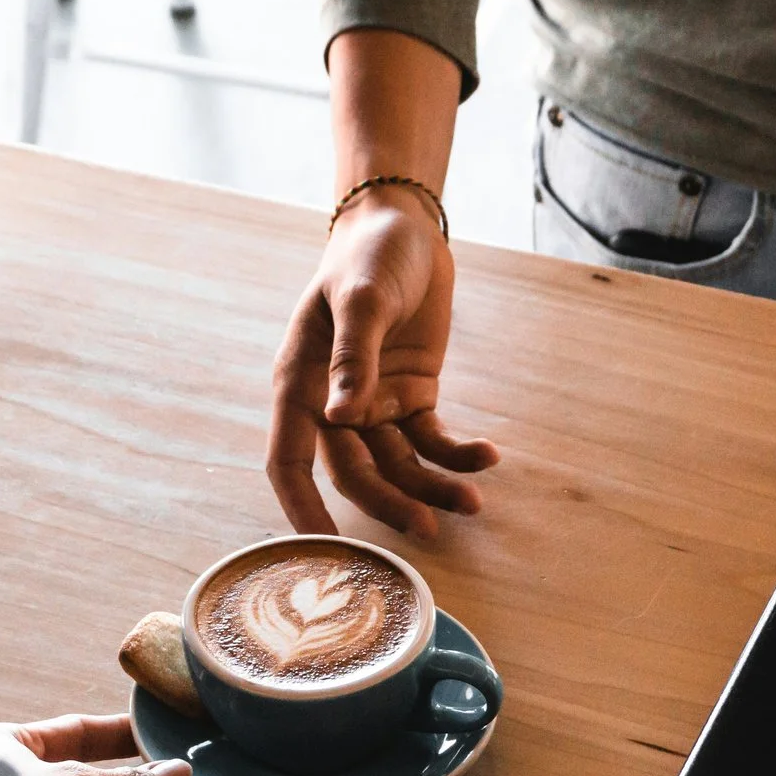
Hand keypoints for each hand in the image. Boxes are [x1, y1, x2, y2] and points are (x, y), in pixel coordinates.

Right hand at [268, 196, 498, 537]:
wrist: (404, 229)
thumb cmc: (367, 257)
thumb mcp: (361, 298)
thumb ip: (353, 356)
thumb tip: (343, 415)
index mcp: (300, 384)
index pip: (288, 461)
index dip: (300, 507)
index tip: (321, 547)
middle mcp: (332, 405)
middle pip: (355, 474)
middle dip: (389, 504)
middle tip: (427, 530)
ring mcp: (374, 405)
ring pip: (398, 466)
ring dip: (432, 487)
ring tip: (472, 502)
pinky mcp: (412, 398)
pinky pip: (432, 440)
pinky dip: (458, 454)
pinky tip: (487, 456)